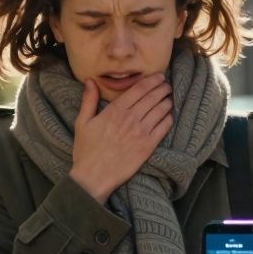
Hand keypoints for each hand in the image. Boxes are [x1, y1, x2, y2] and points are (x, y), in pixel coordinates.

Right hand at [68, 74, 172, 203]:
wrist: (93, 177)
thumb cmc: (86, 151)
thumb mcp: (82, 122)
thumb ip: (89, 100)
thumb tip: (90, 81)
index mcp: (115, 110)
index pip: (139, 89)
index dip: (152, 80)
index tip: (159, 77)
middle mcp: (130, 119)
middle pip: (152, 97)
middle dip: (162, 88)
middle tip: (167, 85)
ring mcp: (141, 133)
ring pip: (160, 110)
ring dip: (167, 101)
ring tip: (169, 98)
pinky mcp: (147, 147)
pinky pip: (163, 128)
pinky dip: (168, 119)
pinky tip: (169, 115)